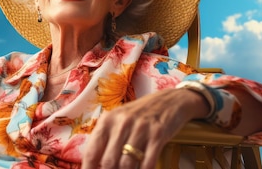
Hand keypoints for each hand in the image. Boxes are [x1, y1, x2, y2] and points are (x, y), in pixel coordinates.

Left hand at [82, 88, 208, 168]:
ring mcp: (140, 129)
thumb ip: (106, 139)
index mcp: (107, 120)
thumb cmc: (139, 114)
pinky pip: (147, 163)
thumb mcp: (118, 120)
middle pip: (108, 162)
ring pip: (126, 165)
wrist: (169, 100)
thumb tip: (96, 164)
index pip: (92, 152)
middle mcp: (122, 123)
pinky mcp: (158, 135)